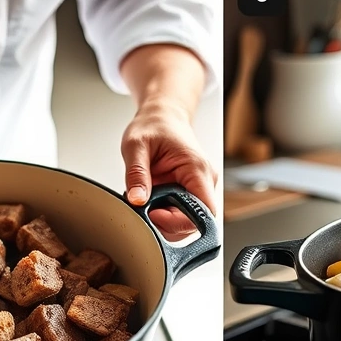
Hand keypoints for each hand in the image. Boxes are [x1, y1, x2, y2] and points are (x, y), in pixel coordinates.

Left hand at [121, 99, 217, 240]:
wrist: (163, 116)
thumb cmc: (155, 125)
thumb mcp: (136, 145)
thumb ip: (136, 173)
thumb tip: (137, 200)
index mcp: (197, 168)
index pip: (203, 211)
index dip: (179, 221)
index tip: (154, 214)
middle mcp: (204, 180)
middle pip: (195, 222)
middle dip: (167, 223)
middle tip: (144, 209)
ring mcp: (200, 187)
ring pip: (188, 221)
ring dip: (165, 219)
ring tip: (147, 201)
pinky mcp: (192, 191)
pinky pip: (182, 213)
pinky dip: (165, 213)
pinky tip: (153, 200)